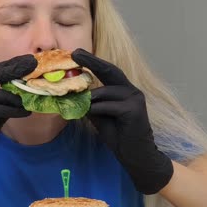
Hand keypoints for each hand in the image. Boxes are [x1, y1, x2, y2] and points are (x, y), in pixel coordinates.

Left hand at [72, 49, 172, 193]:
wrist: (134, 155)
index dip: (92, 61)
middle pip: (111, 71)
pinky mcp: (134, 110)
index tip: (76, 52)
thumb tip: (71, 93)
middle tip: (75, 54)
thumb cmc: (117, 135)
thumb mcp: (99, 115)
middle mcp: (131, 90)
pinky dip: (96, 108)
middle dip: (92, 61)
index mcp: (123, 89)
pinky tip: (87, 111)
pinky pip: (109, 106)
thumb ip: (90, 103)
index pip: (107, 71)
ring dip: (89, 98)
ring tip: (76, 101)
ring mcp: (135, 99)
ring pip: (106, 91)